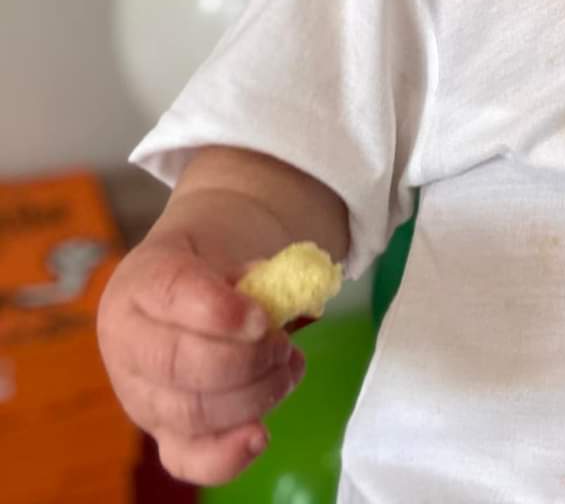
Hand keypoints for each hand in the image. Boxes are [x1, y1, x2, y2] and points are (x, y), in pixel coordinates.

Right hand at [97, 237, 306, 485]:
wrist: (183, 297)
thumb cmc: (209, 271)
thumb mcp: (225, 253)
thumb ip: (253, 273)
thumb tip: (281, 298)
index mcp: (141, 283)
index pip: (171, 293)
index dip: (218, 310)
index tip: (262, 319)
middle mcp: (128, 344)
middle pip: (178, 363)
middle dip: (245, 359)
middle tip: (283, 344)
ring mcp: (142, 397)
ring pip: (190, 413)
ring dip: (253, 395)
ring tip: (288, 368)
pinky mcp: (163, 435)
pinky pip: (188, 459)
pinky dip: (226, 455)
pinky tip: (260, 435)